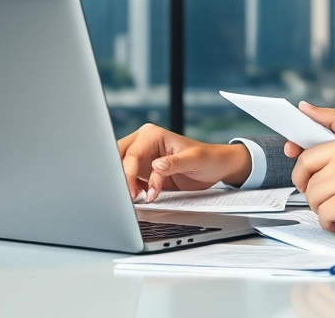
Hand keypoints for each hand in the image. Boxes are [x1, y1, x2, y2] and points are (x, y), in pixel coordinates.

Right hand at [116, 123, 251, 201]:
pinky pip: (130, 180)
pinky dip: (133, 190)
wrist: (216, 167)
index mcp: (152, 135)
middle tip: (129, 196)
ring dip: (125, 185)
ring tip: (138, 199)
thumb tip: (156, 166)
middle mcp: (144, 143)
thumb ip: (174, 163)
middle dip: (120, 177)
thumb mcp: (194, 159)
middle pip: (118, 158)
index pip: (132, 154)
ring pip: (121, 170)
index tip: (132, 191)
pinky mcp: (145, 171)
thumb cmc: (208, 157)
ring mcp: (143, 158)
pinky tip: (143, 197)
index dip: (128, 173)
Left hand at [286, 102, 334, 234]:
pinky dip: (329, 221)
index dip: (296, 159)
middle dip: (309, 188)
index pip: (309, 150)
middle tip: (324, 196)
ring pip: (312, 195)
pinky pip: (323, 212)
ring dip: (322, 207)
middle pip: (306, 173)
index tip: (292, 162)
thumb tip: (304, 107)